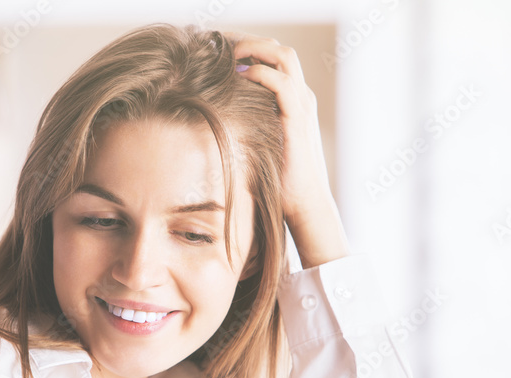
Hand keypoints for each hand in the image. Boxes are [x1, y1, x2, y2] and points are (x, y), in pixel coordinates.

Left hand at [229, 32, 350, 268]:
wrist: (303, 203)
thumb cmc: (277, 182)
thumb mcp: (256, 146)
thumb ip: (242, 129)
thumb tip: (207, 124)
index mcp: (291, 101)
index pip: (272, 59)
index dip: (246, 49)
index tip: (217, 53)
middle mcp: (300, 96)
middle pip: (278, 49)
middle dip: (247, 42)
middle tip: (217, 47)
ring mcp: (301, 105)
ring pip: (283, 56)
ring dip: (253, 48)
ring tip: (226, 55)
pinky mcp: (298, 118)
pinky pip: (281, 82)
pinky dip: (259, 73)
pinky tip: (237, 78)